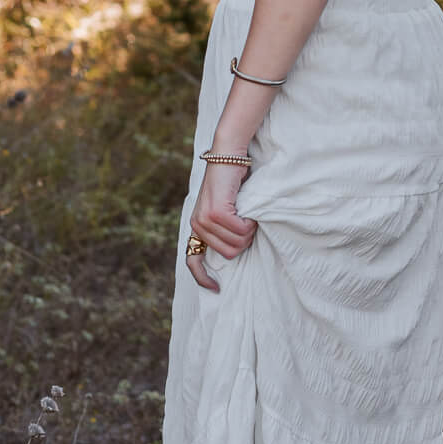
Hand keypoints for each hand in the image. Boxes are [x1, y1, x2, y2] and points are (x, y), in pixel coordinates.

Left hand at [186, 160, 256, 292]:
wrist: (228, 155)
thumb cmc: (231, 181)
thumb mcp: (223, 208)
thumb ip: (222, 227)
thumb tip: (233, 249)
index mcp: (197, 226)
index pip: (192, 261)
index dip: (202, 278)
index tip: (216, 288)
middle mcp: (198, 224)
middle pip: (229, 254)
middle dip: (244, 242)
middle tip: (247, 223)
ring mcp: (206, 218)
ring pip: (236, 244)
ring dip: (248, 231)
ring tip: (248, 215)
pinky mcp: (216, 211)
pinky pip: (240, 230)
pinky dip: (250, 223)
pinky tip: (248, 210)